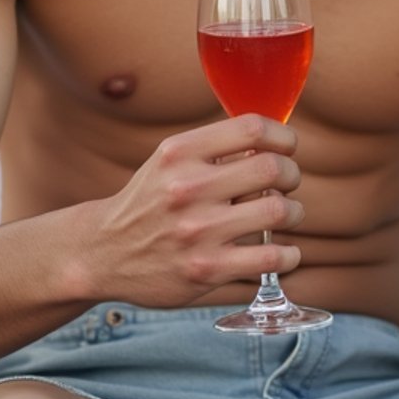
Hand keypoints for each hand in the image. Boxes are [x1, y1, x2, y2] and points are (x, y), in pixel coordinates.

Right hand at [87, 114, 302, 307]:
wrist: (103, 252)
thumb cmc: (150, 200)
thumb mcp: (170, 160)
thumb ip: (214, 147)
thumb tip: (274, 138)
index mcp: (180, 152)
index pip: (251, 129)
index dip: (282, 136)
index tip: (287, 146)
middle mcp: (187, 188)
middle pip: (272, 168)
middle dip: (291, 174)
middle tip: (287, 182)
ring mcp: (197, 231)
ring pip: (278, 211)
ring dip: (295, 212)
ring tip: (288, 214)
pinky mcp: (206, 270)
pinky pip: (270, 257)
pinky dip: (289, 254)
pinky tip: (285, 251)